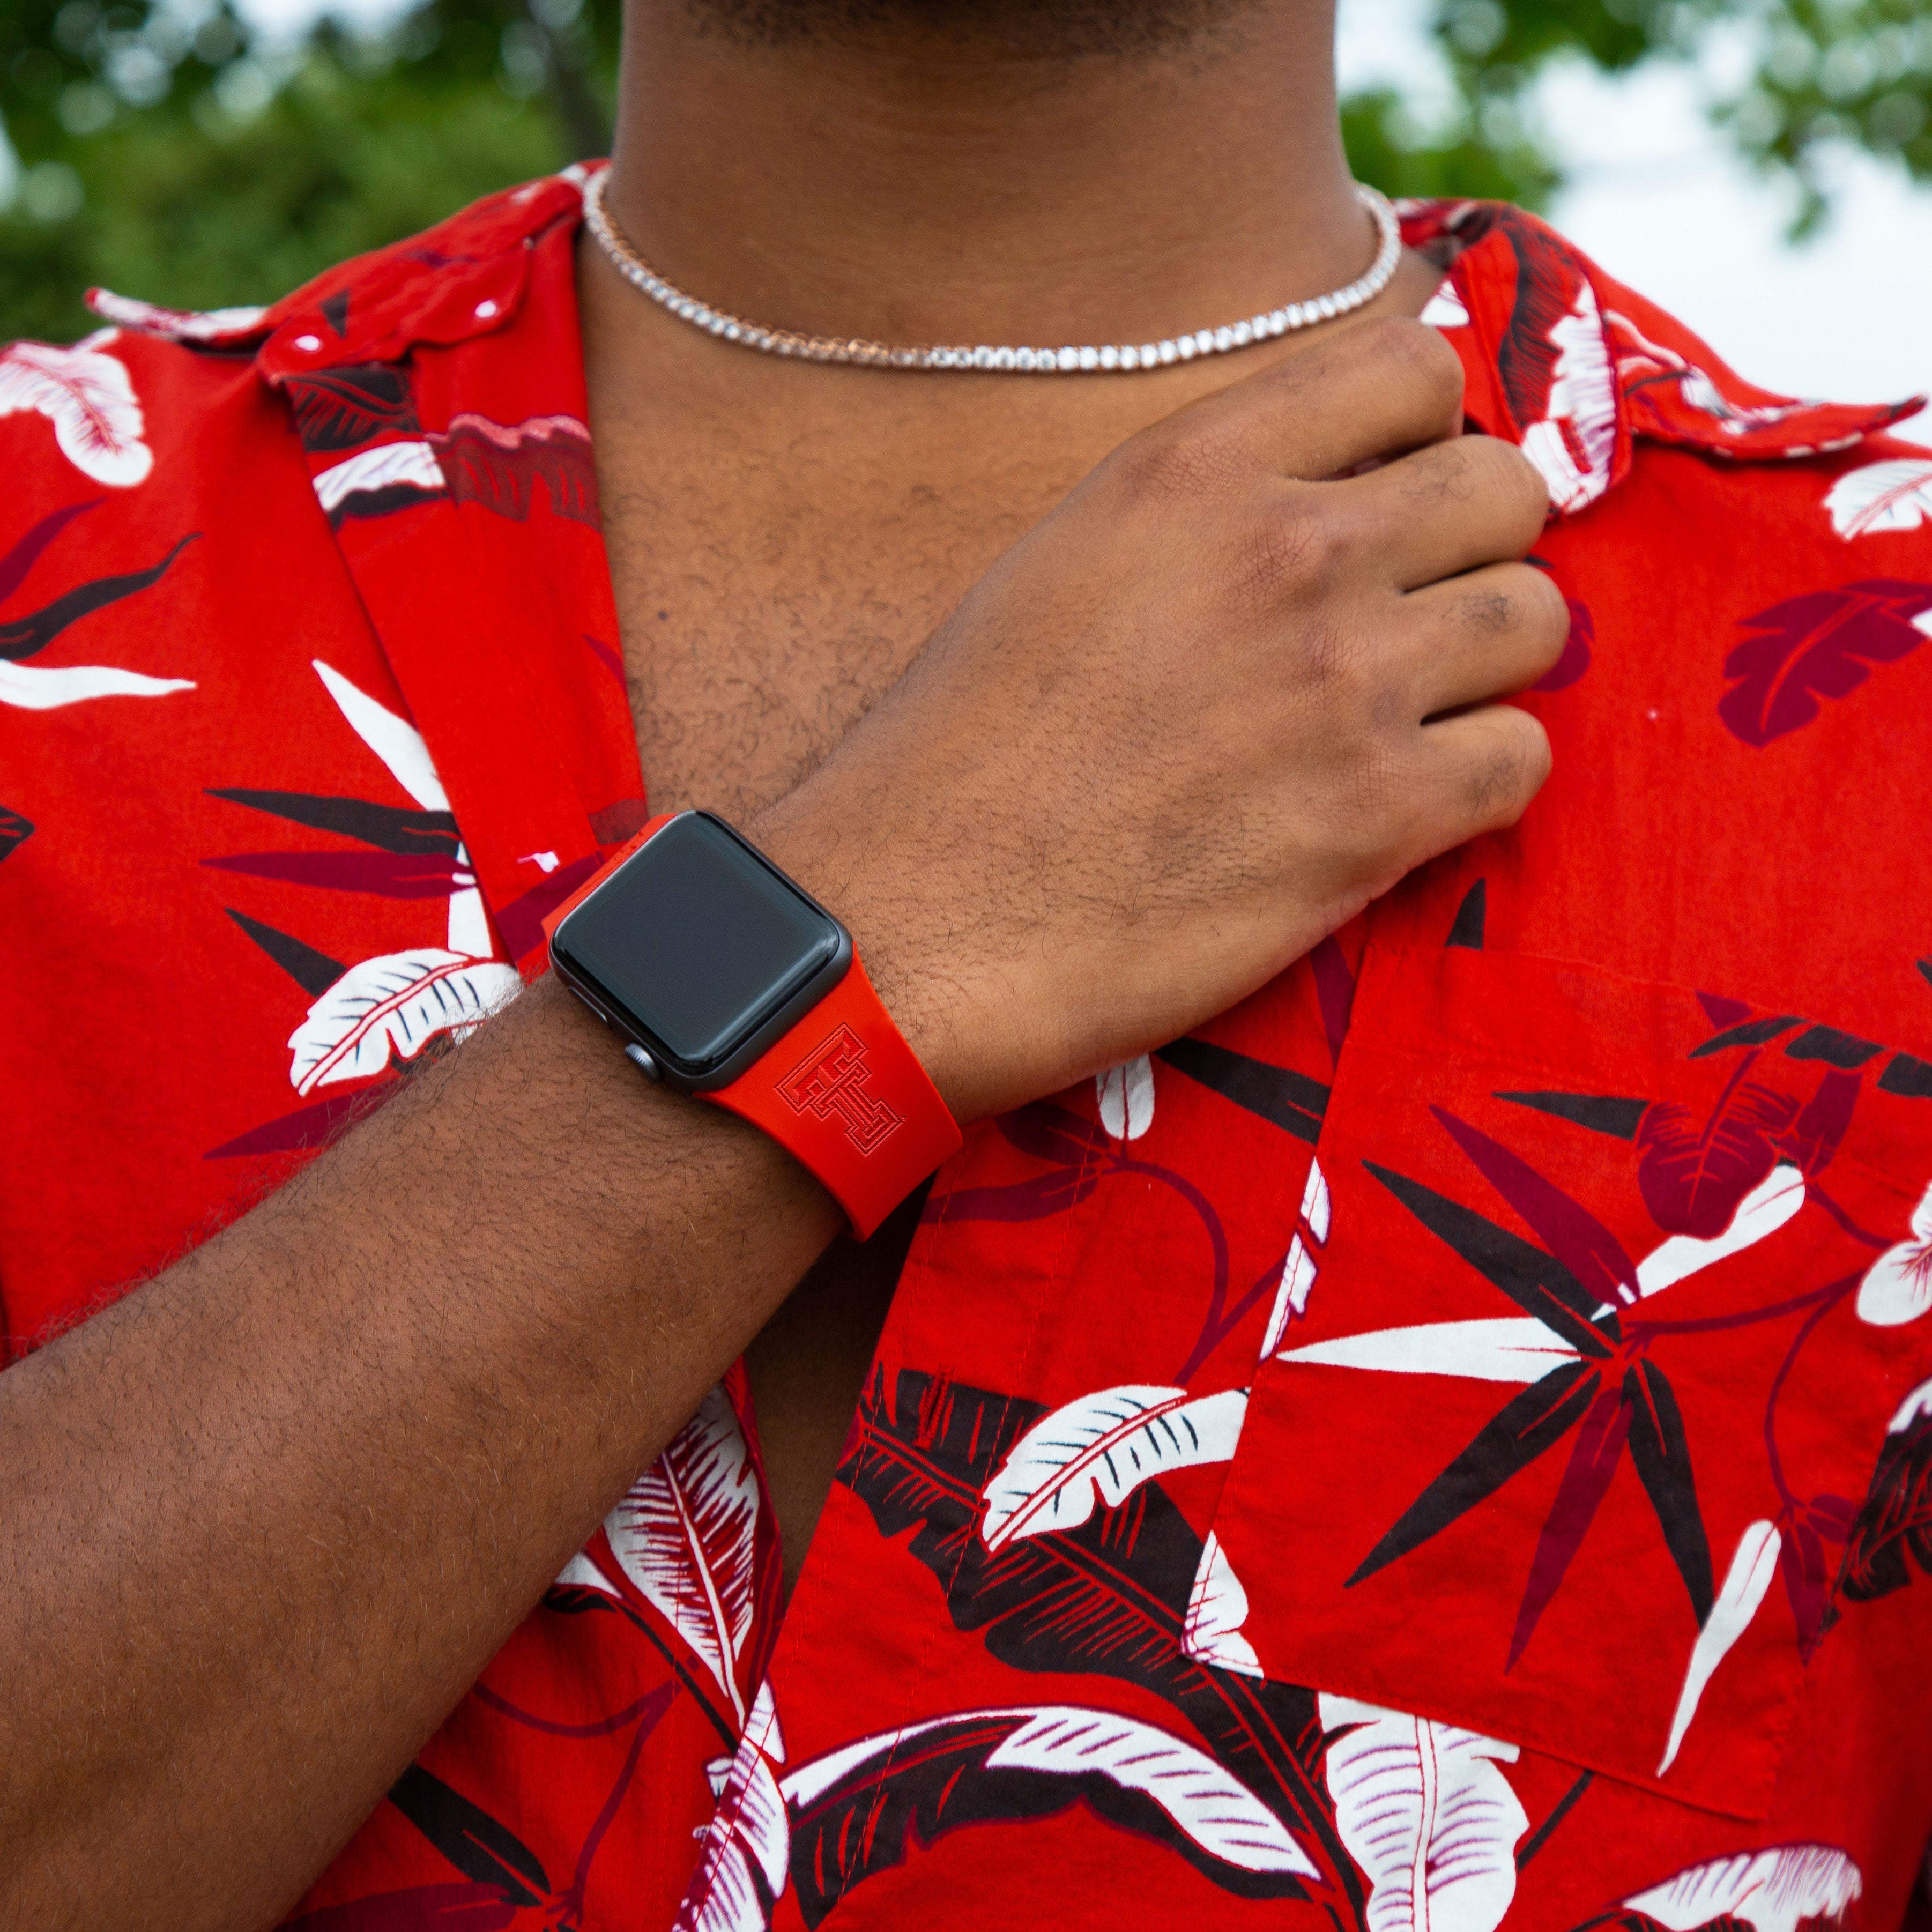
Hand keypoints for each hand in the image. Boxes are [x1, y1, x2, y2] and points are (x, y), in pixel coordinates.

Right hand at [756, 317, 1565, 1121]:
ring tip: (1410, 718)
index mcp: (1195, 467)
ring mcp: (1344, 682)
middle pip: (1504, 489)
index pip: (1411, 364)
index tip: (1389, 502)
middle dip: (1475, 548)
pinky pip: (1523, 757)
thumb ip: (1201, 506)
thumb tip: (1320, 489)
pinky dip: (1480, 779)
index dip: (1420, 435)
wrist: (916, 921)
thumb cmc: (963, 753)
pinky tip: (1404, 806)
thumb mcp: (1063, 561)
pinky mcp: (1376, 817)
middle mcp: (1289, 551)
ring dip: (1487, 668)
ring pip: (1533, 618)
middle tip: (1412, 620)